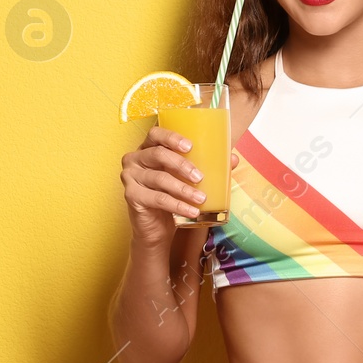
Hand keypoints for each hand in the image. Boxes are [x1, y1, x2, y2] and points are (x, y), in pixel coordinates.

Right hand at [120, 128, 236, 248]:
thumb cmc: (171, 196)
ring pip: (160, 178)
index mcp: (147, 148)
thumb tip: (232, 159)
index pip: (155, 133)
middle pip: (158, 154)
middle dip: (182, 165)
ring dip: (183, 189)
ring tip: (201, 198)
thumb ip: (206, 166)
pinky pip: (158, 199)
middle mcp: (134, 159)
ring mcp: (130, 177)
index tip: (190, 146)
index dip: (171, 137)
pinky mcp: (131, 196)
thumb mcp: (187, 179)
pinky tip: (192, 211)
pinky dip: (178, 205)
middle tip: (200, 176)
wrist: (156, 228)